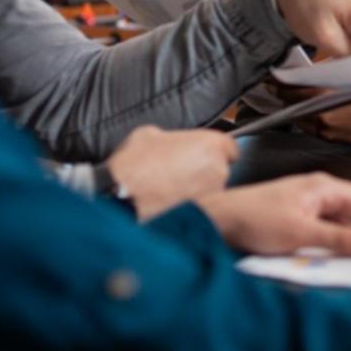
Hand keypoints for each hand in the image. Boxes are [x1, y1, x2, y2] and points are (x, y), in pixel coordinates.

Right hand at [106, 126, 237, 219]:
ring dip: (198, 190)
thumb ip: (172, 136)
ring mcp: (213, 196)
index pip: (231, 148)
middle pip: (221, 170)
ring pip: (212, 191)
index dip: (215, 152)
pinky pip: (203, 208)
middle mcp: (220, 170)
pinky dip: (192, 207)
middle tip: (180, 173)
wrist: (120, 199)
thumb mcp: (150, 134)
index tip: (203, 156)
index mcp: (212, 145)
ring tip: (172, 191)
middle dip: (205, 171)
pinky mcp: (203, 217)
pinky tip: (171, 205)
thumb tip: (171, 142)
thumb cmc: (133, 165)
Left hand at [197, 172, 350, 255]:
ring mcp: (309, 203)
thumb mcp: (301, 233)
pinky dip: (348, 237)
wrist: (216, 219)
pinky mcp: (299, 216)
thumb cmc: (254, 220)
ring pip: (348, 218)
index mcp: (324, 187)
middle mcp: (320, 191)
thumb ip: (341, 240)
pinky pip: (333, 226)